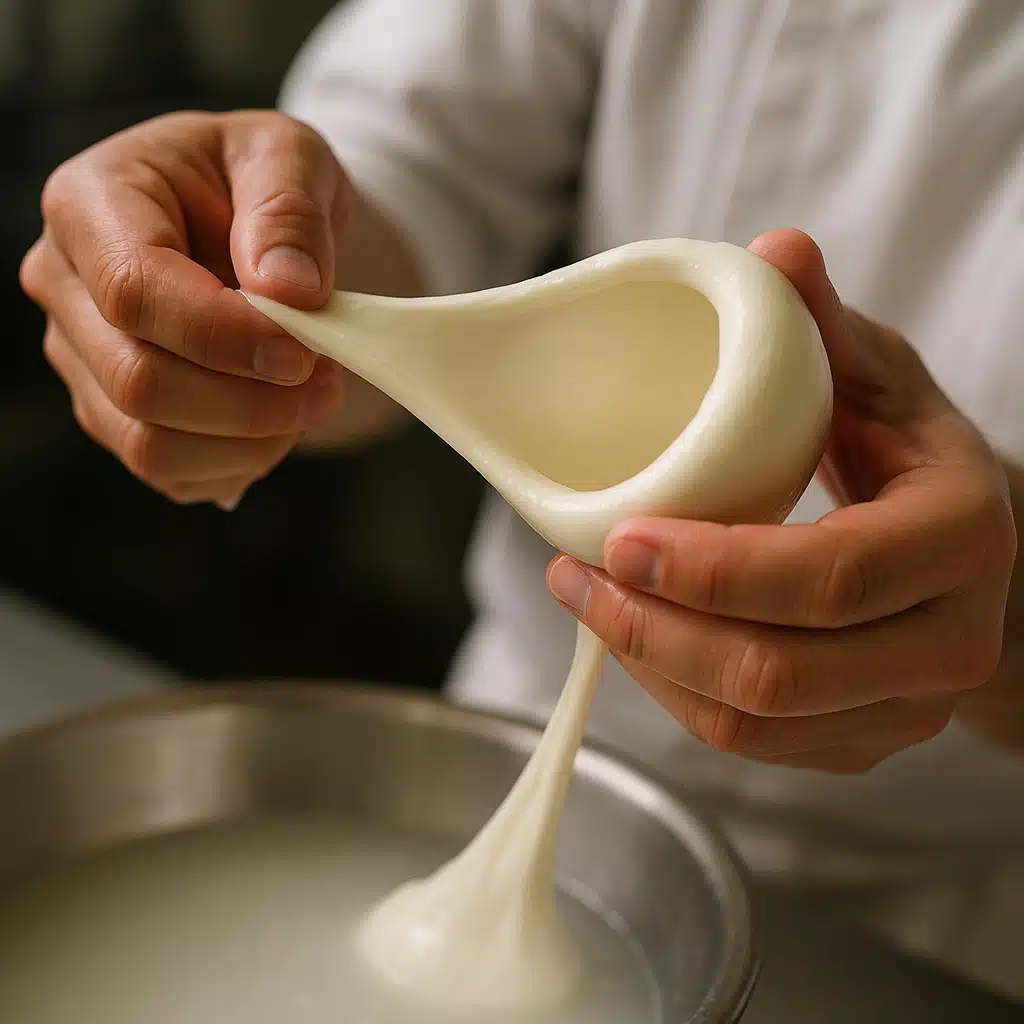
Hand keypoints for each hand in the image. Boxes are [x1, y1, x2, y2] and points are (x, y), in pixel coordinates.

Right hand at [20, 110, 346, 508]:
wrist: (250, 225)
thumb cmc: (259, 181)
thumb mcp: (289, 156)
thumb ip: (289, 208)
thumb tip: (288, 288)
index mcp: (90, 204)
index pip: (135, 292)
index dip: (225, 337)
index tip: (305, 352)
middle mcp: (65, 286)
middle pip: (139, 383)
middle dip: (252, 402)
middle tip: (328, 382)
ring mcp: (82, 357)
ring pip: (150, 443)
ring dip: (252, 441)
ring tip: (312, 400)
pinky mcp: (113, 411)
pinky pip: (169, 472)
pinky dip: (238, 462)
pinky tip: (278, 423)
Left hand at [547, 229, 1016, 772]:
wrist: (966, 552)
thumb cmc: (912, 458)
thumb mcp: (881, 381)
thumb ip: (824, 328)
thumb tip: (775, 251)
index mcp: (960, 538)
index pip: (831, 577)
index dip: (713, 568)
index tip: (619, 537)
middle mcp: (949, 640)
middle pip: (779, 671)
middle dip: (656, 628)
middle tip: (576, 573)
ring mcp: (906, 706)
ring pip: (752, 721)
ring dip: (649, 664)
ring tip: (583, 597)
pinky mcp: (862, 740)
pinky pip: (750, 742)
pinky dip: (673, 693)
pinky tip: (631, 636)